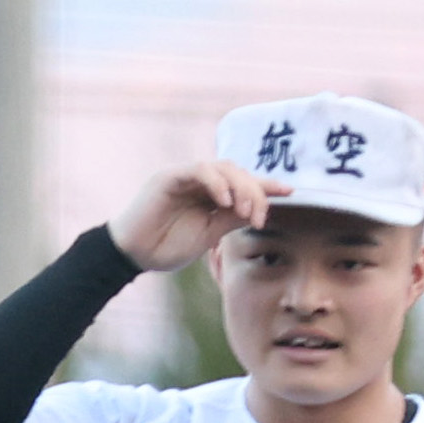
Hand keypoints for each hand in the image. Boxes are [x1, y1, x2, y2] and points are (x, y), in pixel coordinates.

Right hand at [112, 158, 280, 270]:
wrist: (132, 255)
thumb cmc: (165, 247)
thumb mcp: (208, 235)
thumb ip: (230, 219)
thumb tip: (258, 209)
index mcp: (209, 195)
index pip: (243, 183)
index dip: (267, 186)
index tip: (291, 192)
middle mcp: (199, 182)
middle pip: (239, 173)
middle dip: (256, 192)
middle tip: (258, 218)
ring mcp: (184, 177)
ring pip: (224, 167)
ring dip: (241, 187)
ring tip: (244, 210)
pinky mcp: (170, 177)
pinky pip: (200, 170)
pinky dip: (217, 183)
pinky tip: (225, 202)